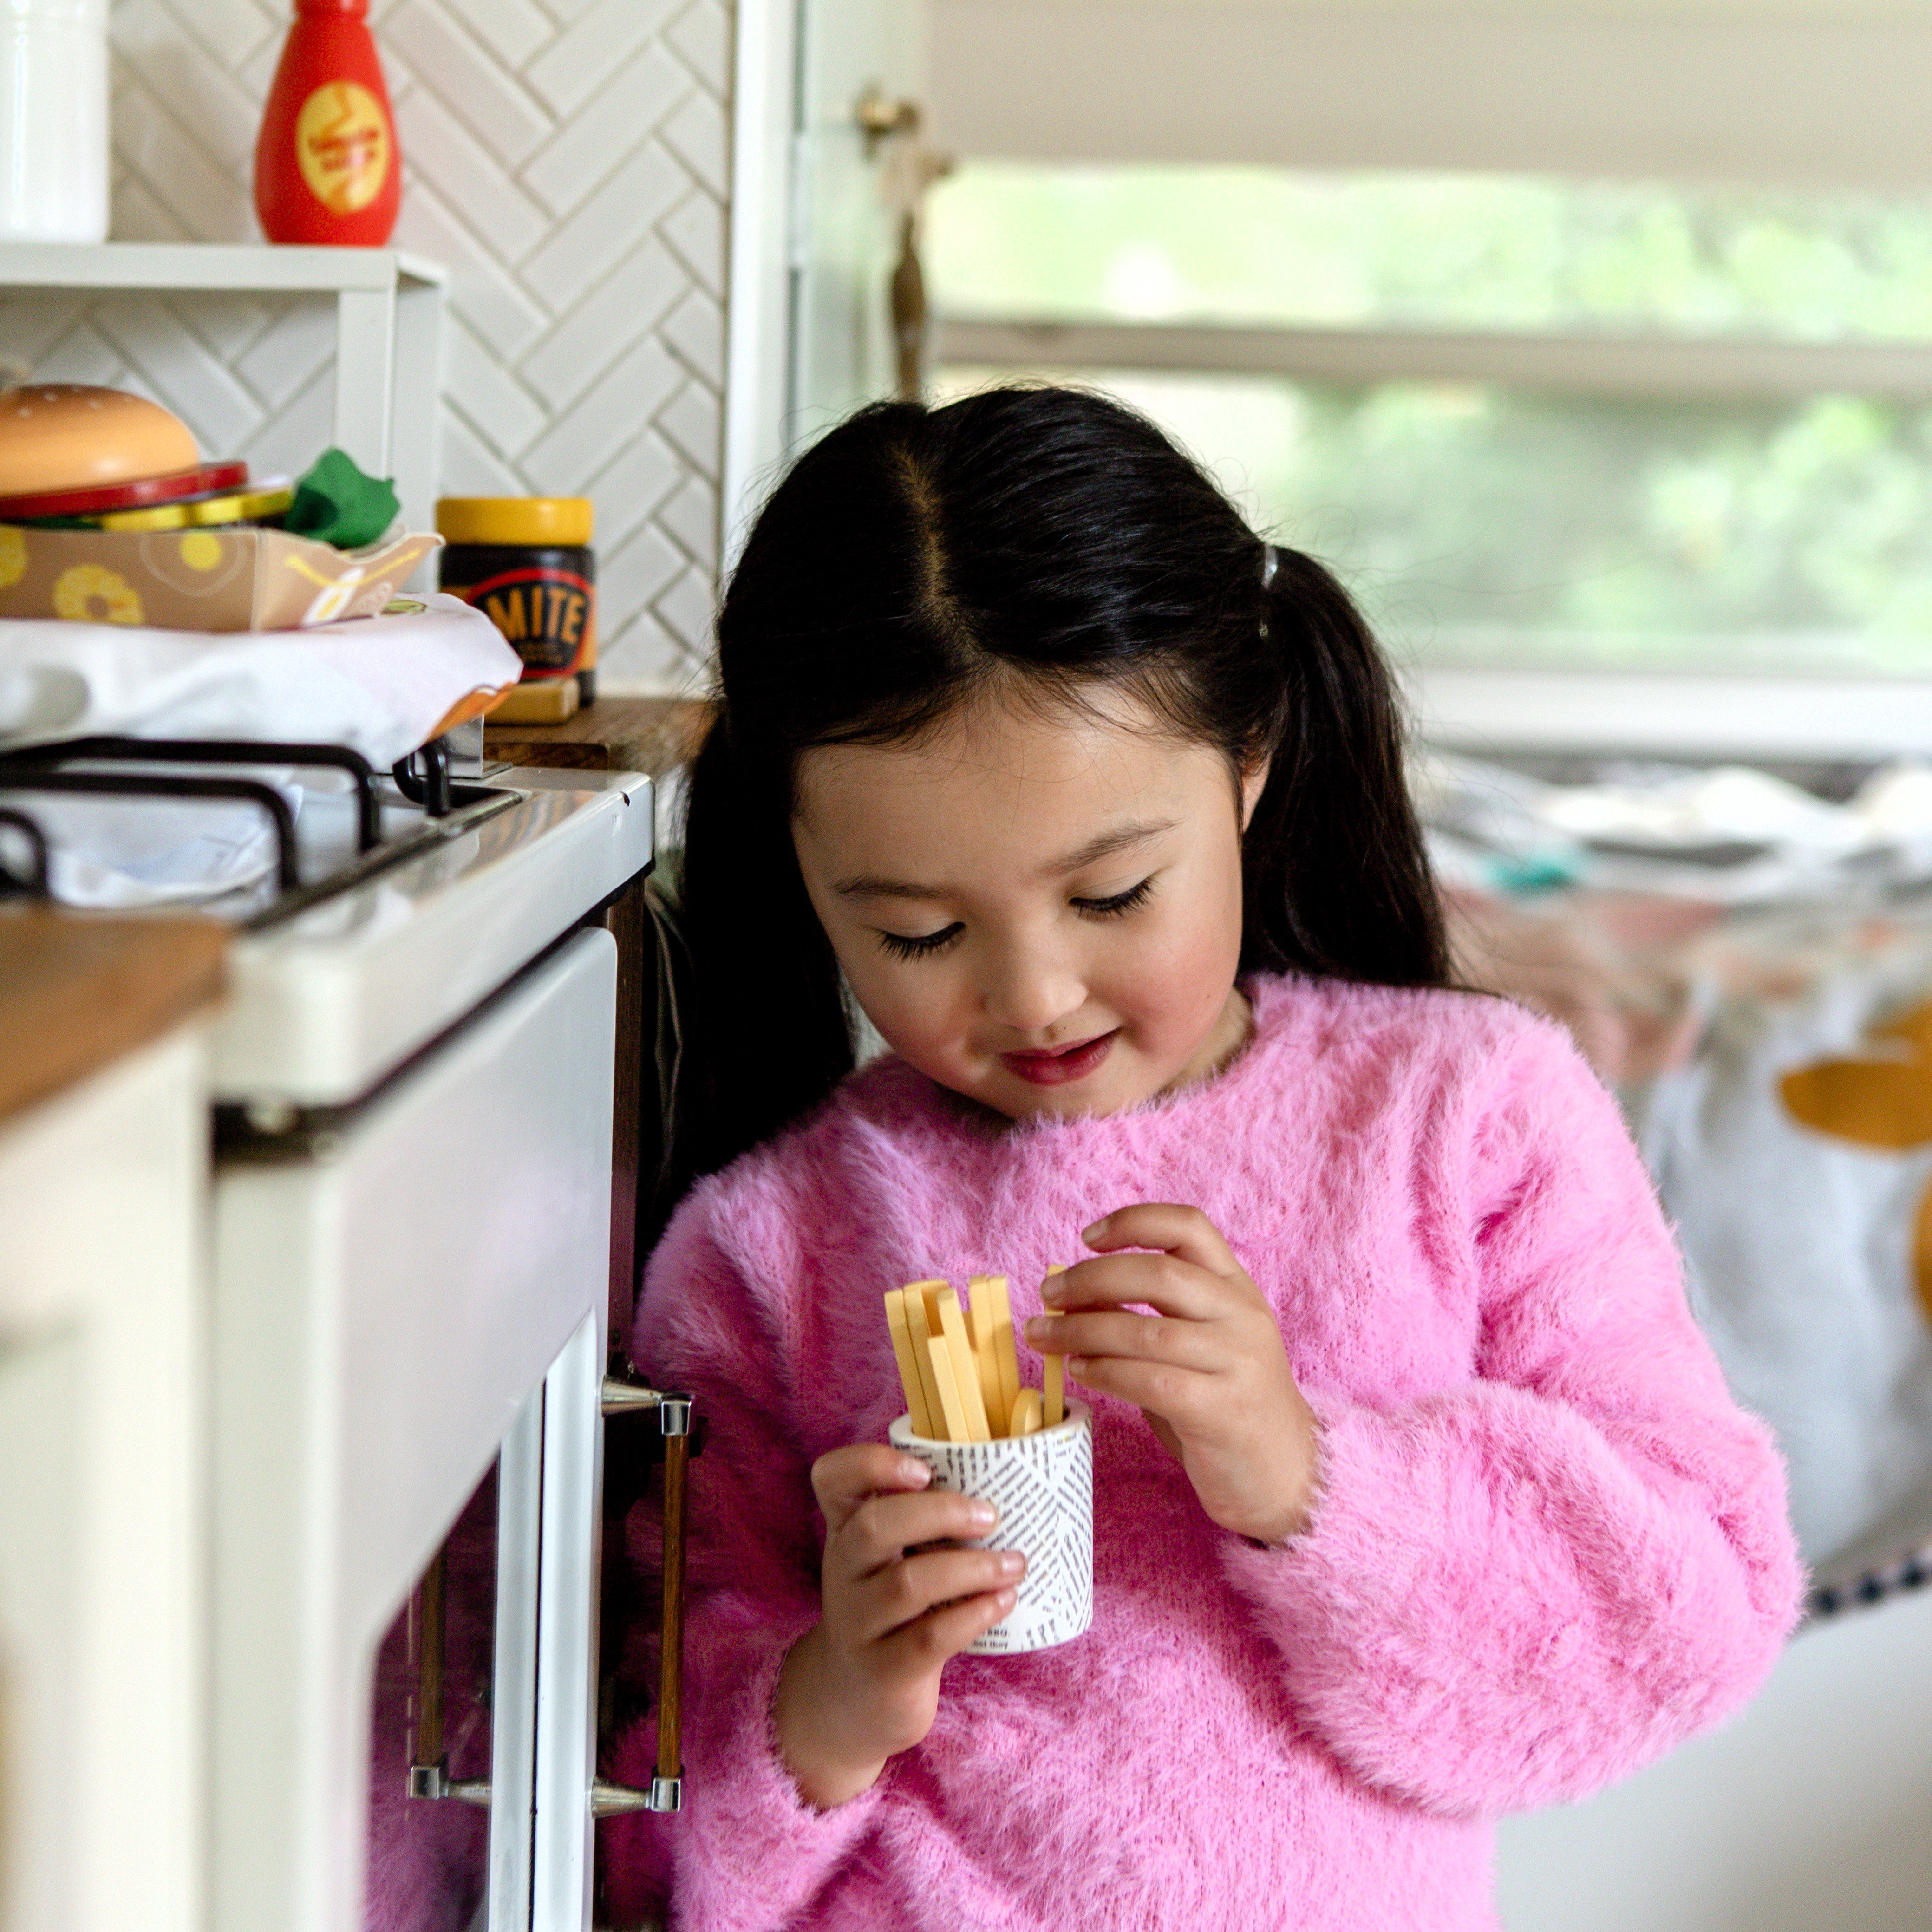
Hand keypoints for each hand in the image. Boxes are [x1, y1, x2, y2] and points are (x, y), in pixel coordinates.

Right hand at [773, 1443, 1025, 1808]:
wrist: (852, 1703)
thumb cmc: (887, 1611)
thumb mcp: (886, 1559)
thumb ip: (919, 1521)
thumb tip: (1001, 1478)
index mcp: (845, 1530)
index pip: (833, 1478)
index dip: (871, 1463)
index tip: (923, 1469)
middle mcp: (843, 1571)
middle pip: (875, 1526)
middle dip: (941, 1512)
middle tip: (991, 1516)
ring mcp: (859, 1623)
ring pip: (908, 1583)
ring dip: (972, 1568)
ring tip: (1014, 1563)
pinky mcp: (883, 1670)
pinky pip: (929, 1636)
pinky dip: (973, 1615)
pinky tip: (1003, 1601)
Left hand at [1025, 1203, 1318, 1544]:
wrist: (1285, 1473)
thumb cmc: (1225, 1403)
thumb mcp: (1198, 1343)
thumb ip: (1149, 1314)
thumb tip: (1074, 1291)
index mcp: (1237, 1287)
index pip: (1189, 1226)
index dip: (1133, 1221)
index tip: (1087, 1237)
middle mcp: (1242, 1316)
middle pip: (1158, 1272)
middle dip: (1090, 1278)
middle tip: (1048, 1294)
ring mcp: (1237, 1362)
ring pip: (1145, 1330)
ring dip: (1081, 1330)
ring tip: (1044, 1337)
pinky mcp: (1223, 1411)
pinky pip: (1149, 1381)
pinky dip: (1105, 1372)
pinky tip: (1080, 1371)